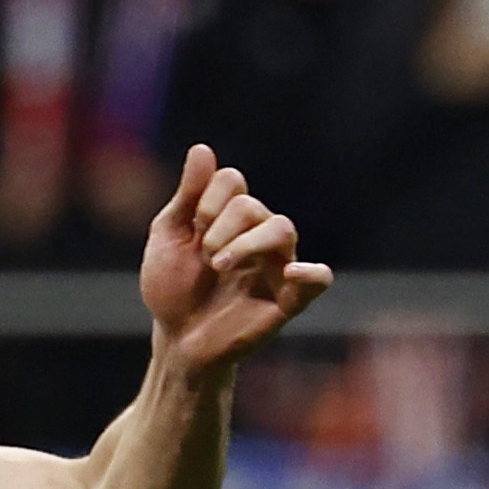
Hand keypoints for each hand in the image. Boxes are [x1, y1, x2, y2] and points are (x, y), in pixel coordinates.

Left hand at [138, 145, 332, 376]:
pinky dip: (311, 273)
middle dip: (222, 226)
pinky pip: (318, 279)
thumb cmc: (173, 288)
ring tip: (219, 266)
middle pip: (253, 205)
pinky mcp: (288, 299)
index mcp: (231, 216)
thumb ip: (188, 195)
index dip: (209, 199)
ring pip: (282, 229)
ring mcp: (276, 265)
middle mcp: (259, 235)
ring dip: (247, 243)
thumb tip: (202, 149)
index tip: (193, 229)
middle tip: (205, 257)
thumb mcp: (169, 236)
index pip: (232, 182)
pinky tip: (289, 273)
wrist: (177, 340)